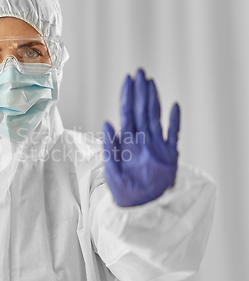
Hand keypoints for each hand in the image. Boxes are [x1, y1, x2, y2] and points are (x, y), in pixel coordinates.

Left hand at [102, 69, 179, 206]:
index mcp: (126, 141)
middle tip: (140, 72)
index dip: (127, 96)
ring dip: (154, 100)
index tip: (128, 80)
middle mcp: (141, 139)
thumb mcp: (111, 169)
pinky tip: (174, 107)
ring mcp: (156, 145)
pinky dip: (174, 121)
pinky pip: (173, 134)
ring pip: (155, 117)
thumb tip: (106, 123)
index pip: (126, 113)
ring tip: (151, 83)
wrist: (139, 207)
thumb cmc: (122, 191)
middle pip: (141, 110)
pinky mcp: (169, 155)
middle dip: (140, 91)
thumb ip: (109, 147)